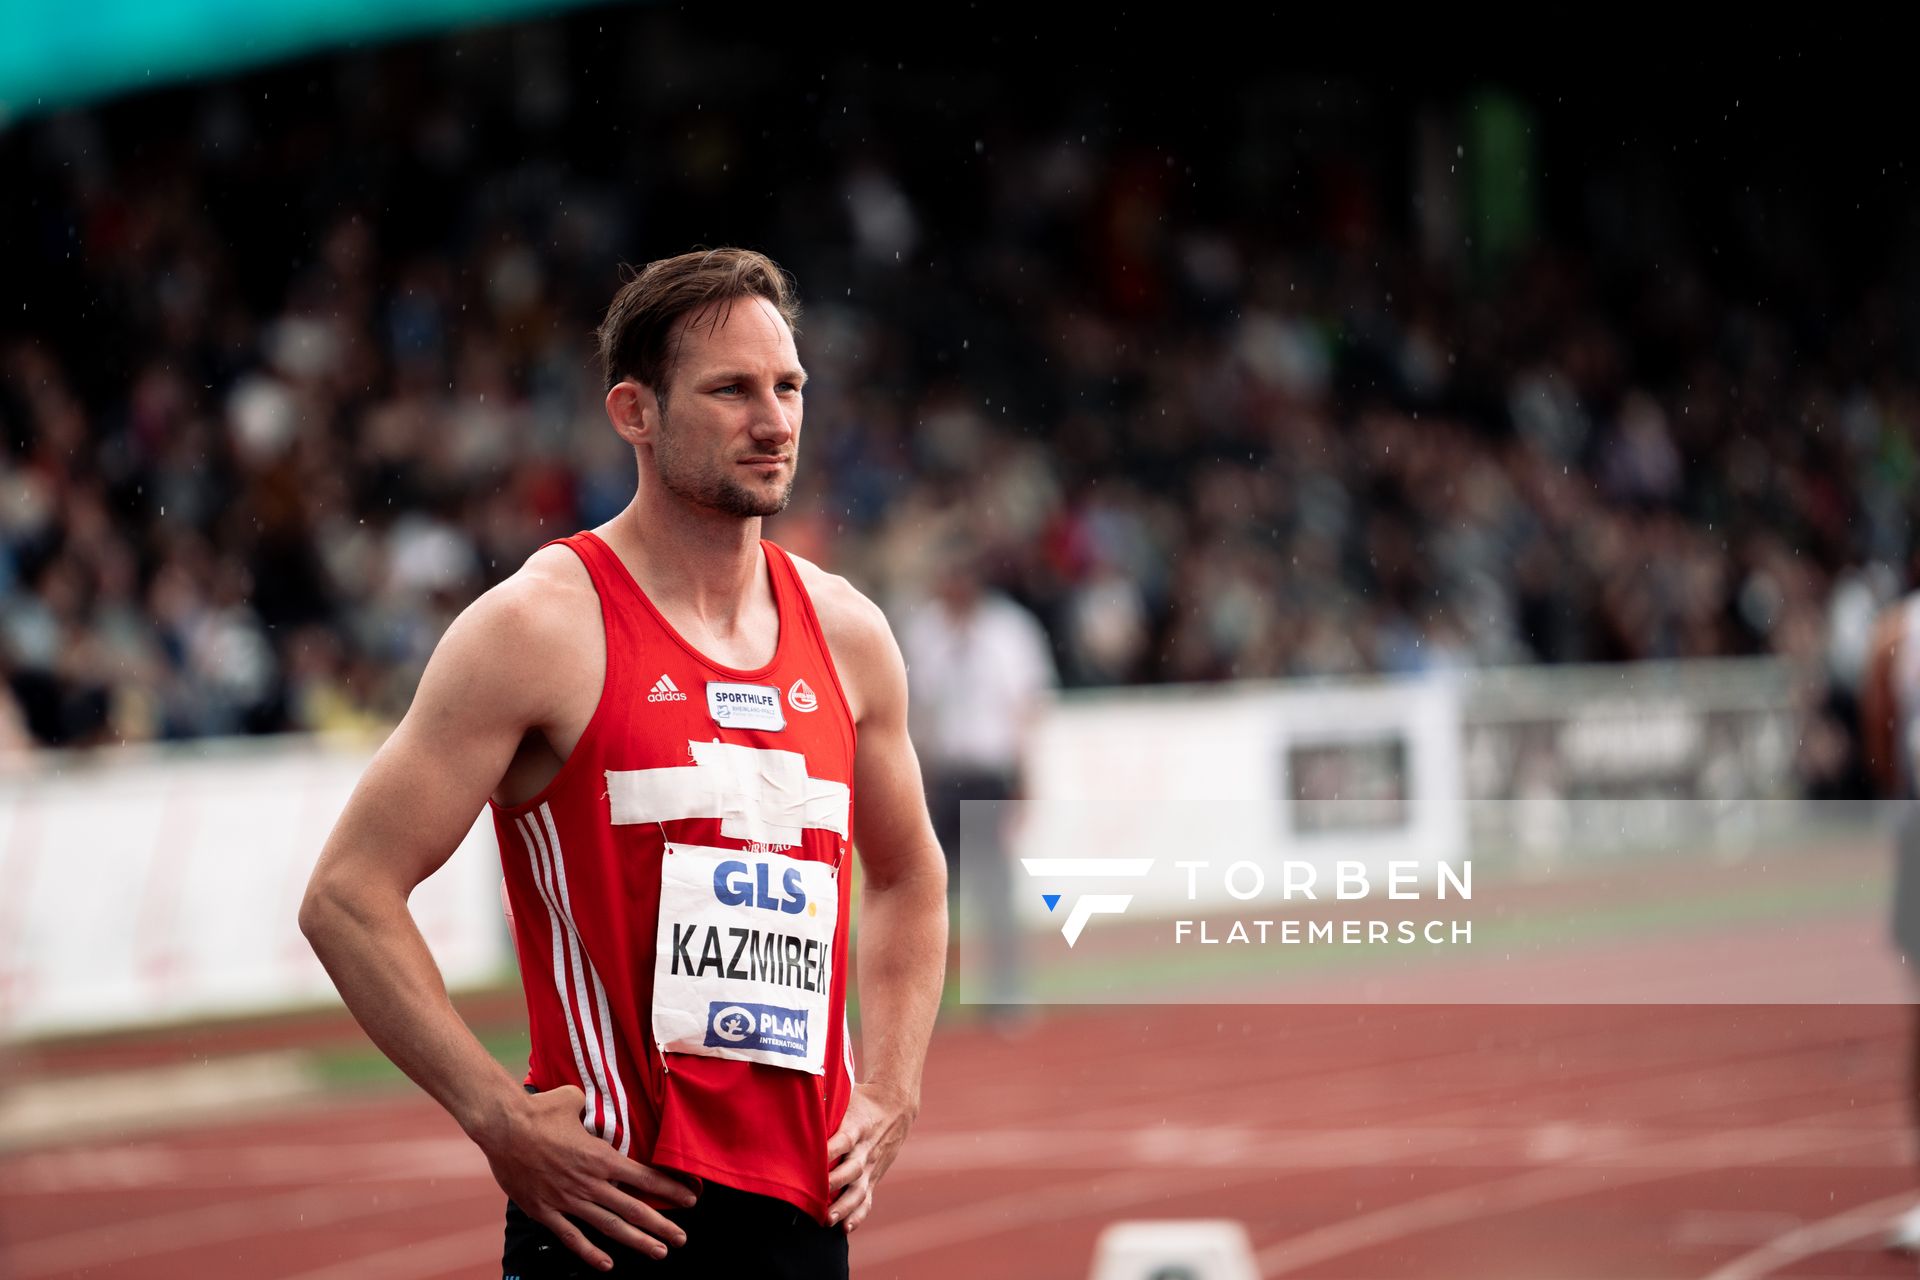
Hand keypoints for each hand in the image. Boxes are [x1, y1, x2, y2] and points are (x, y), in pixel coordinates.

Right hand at [476, 1084, 696, 1270]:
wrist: (504, 1127)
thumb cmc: (540, 1110)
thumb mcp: (574, 1100)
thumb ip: (590, 1107)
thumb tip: (591, 1101)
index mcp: (601, 1157)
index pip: (645, 1178)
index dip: (670, 1190)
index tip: (690, 1199)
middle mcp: (590, 1182)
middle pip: (634, 1209)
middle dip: (661, 1225)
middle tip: (682, 1239)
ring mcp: (568, 1200)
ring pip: (609, 1227)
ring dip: (636, 1242)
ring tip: (659, 1252)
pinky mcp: (545, 1210)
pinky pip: (572, 1237)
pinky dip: (590, 1253)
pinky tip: (607, 1265)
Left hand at [824, 1080, 916, 1232]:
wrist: (896, 1106)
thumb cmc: (861, 1099)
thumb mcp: (846, 1094)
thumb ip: (824, 1100)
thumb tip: (793, 1097)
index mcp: (857, 1125)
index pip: (843, 1140)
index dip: (829, 1151)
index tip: (811, 1161)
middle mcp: (865, 1148)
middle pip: (851, 1169)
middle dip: (833, 1184)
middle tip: (814, 1197)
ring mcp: (871, 1165)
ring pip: (859, 1189)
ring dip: (843, 1206)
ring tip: (827, 1220)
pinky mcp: (874, 1176)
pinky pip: (867, 1199)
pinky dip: (858, 1215)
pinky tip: (846, 1228)